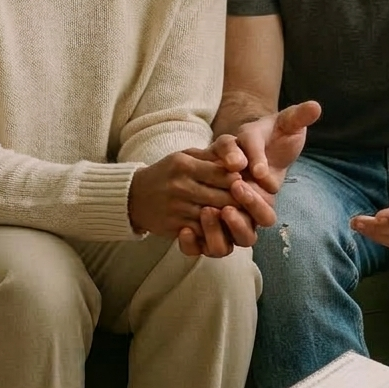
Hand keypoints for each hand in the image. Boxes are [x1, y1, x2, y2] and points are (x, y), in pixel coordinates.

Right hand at [127, 148, 273, 257]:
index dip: (240, 179)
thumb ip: (212, 155)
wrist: (134, 196)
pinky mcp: (175, 227)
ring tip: (243, 215)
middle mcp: (181, 186)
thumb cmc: (168, 172)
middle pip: (223, 197)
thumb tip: (240, 160)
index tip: (250, 182)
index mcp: (185, 165)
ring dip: (232, 219)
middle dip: (242, 201)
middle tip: (254, 203)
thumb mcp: (186, 155)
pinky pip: (202, 232)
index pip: (222, 173)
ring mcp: (177, 209)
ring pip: (215, 217)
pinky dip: (216, 231)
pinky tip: (226, 228)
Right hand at [215, 101, 321, 195]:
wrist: (268, 148)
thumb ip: (300, 117)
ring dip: (221, 189)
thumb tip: (316, 106)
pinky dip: (216, 202)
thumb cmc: (281, 136)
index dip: (255, 156)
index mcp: (249, 132)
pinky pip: (213, 191)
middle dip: (232, 171)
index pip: (249, 139)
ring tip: (231, 205)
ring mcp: (222, 164)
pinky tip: (226, 218)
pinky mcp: (219, 182)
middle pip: (225, 154)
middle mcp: (231, 147)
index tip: (262, 173)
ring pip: (215, 170)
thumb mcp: (291, 124)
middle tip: (238, 185)